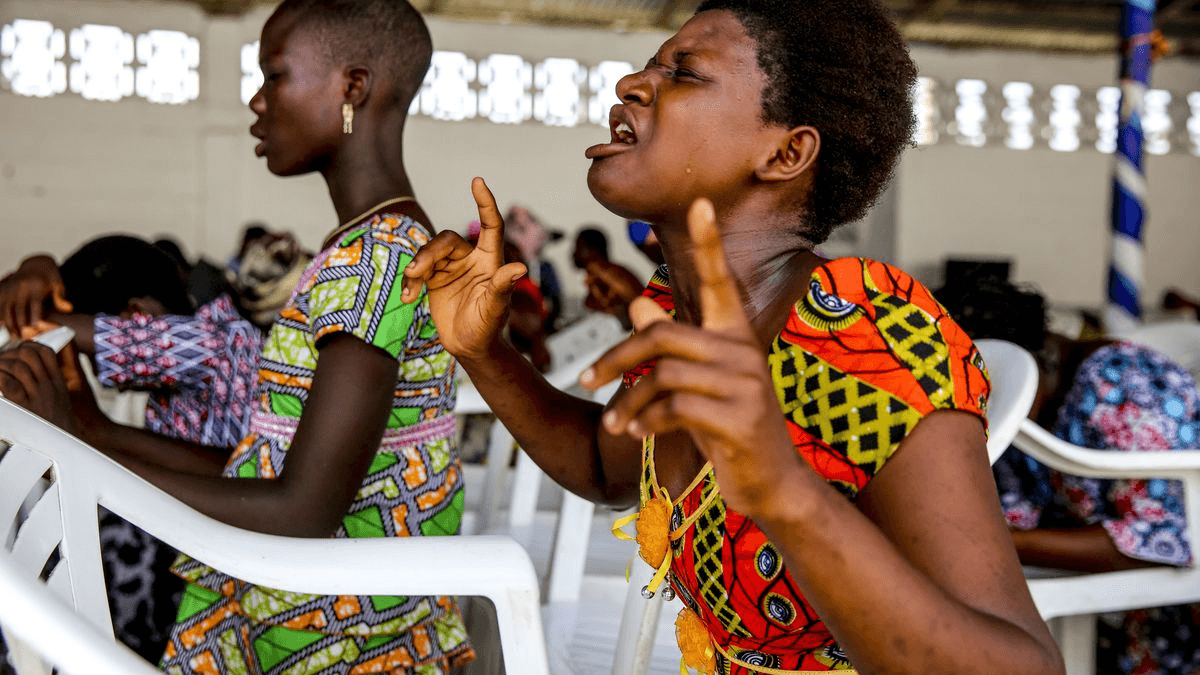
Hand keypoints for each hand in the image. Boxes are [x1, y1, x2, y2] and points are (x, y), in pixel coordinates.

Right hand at [0, 255, 72, 336]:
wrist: (36, 264)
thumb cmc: (50, 277)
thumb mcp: (58, 284)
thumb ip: (61, 298)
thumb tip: (68, 309)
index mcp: (36, 286)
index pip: (35, 306)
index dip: (35, 320)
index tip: (37, 333)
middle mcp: (21, 287)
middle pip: (19, 311)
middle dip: (21, 326)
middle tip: (25, 339)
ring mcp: (10, 289)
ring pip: (6, 310)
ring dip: (9, 325)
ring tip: (15, 336)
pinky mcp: (3, 290)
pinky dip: (0, 317)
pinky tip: (4, 327)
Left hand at [0, 342, 83, 434]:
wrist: (64, 447)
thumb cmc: (58, 428)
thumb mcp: (60, 402)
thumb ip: (49, 386)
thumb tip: (30, 375)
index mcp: (58, 383)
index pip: (46, 352)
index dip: (28, 345)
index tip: (17, 350)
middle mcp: (49, 386)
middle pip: (30, 353)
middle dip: (11, 352)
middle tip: (1, 360)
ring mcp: (38, 395)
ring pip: (17, 365)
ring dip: (0, 363)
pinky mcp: (24, 405)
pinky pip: (7, 382)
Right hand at [400, 178, 527, 360]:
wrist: (470, 347)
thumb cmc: (489, 328)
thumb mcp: (495, 309)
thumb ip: (502, 288)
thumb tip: (519, 269)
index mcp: (491, 260)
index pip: (491, 225)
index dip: (485, 203)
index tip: (477, 181)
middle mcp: (471, 259)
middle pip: (447, 241)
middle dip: (430, 253)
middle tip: (416, 271)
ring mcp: (452, 267)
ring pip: (429, 253)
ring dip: (416, 267)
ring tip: (410, 288)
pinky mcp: (434, 279)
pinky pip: (418, 271)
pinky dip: (410, 282)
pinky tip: (407, 298)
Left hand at [580, 199, 799, 516]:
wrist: (770, 482)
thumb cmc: (731, 429)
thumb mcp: (696, 383)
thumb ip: (669, 345)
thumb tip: (635, 302)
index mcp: (735, 335)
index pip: (720, 280)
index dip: (709, 244)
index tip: (700, 203)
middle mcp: (743, 351)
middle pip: (663, 333)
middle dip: (616, 357)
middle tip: (586, 380)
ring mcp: (745, 383)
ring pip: (664, 374)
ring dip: (629, 400)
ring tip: (614, 422)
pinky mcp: (739, 417)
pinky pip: (676, 407)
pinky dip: (648, 420)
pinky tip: (637, 434)